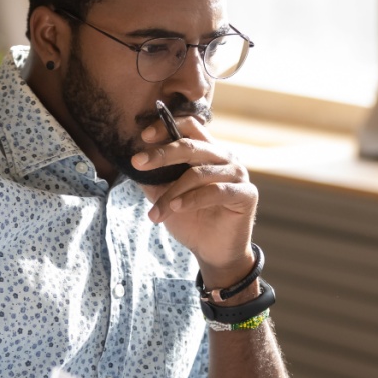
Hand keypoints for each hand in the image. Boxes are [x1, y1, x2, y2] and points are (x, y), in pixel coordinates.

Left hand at [132, 116, 257, 286]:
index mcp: (207, 151)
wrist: (212, 251)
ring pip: (198, 173)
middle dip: (162, 154)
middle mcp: (224, 157)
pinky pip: (216, 191)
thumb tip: (131, 163)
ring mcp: (237, 174)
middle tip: (137, 163)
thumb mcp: (165, 196)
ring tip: (156, 211)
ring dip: (172, 192)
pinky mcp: (246, 194)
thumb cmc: (190, 220)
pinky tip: (176, 207)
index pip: (190, 126)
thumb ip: (153, 178)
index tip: (144, 136)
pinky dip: (192, 199)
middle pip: (191, 145)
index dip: (167, 126)